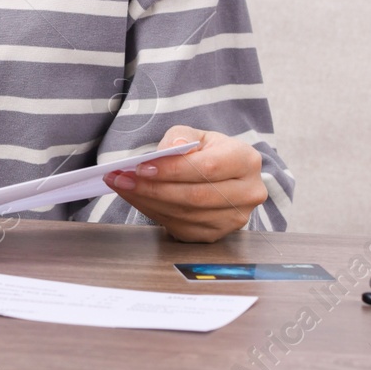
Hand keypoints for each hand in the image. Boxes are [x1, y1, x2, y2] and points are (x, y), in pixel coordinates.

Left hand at [102, 125, 267, 241]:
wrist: (222, 174)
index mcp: (246, 161)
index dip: (173, 170)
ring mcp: (234, 218)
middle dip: (154, 188)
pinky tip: (137, 199)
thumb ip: (181, 138)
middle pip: (196, 195)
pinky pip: (181, 227)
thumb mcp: (196, 135)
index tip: (142, 167)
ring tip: (123, 187)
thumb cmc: (208, 151)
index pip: (208, 168)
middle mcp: (247, 193)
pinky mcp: (217, 234)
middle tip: (123, 179)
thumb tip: (170, 151)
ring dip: (148, 201)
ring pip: (186, 214)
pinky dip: (154, 213)